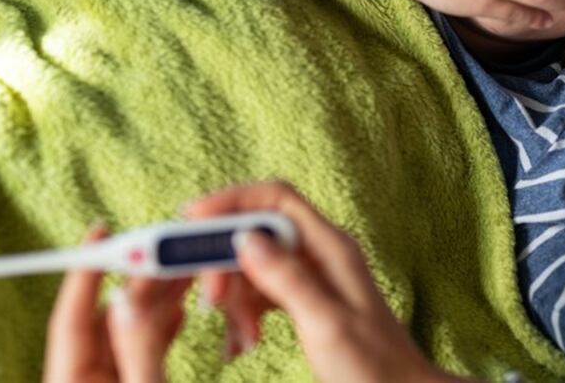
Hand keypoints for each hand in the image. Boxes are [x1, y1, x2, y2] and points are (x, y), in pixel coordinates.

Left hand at [43, 224, 193, 382]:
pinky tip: (180, 308)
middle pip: (105, 318)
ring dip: (155, 302)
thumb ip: (138, 347)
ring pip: (128, 330)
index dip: (85, 272)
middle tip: (164, 255)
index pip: (71, 318)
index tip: (100, 232)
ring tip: (182, 274)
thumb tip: (130, 298)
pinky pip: (143, 347)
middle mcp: (87, 378)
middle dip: (137, 284)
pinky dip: (161, 326)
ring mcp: (110, 381)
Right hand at [184, 181, 462, 382]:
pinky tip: (242, 345)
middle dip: (225, 264)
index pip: (276, 198)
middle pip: (256, 233)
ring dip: (235, 300)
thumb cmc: (374, 366)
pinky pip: (261, 293)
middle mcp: (321, 253)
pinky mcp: (305, 299)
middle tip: (210, 303)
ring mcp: (313, 275)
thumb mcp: (325, 324)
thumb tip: (246, 237)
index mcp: (331, 247)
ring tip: (240, 342)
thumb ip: (287, 279)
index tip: (190, 219)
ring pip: (253, 266)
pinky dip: (245, 315)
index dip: (231, 201)